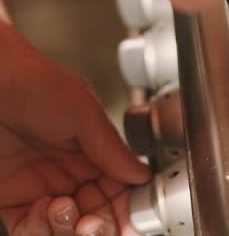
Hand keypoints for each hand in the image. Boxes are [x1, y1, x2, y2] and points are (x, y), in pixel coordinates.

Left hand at [0, 23, 149, 234]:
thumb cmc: (31, 80)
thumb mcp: (83, 112)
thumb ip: (112, 149)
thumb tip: (142, 174)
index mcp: (95, 150)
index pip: (122, 188)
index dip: (130, 207)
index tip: (133, 219)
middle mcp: (70, 171)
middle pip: (97, 213)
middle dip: (100, 225)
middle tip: (94, 222)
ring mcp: (40, 186)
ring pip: (66, 227)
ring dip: (69, 228)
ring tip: (64, 210)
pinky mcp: (9, 198)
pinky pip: (30, 228)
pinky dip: (38, 229)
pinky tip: (43, 211)